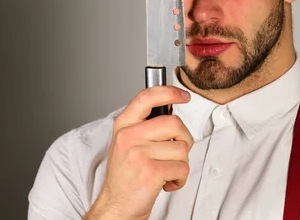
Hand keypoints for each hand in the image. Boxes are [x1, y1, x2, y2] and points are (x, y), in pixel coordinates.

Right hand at [85, 86, 192, 219]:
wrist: (116, 207)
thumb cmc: (126, 174)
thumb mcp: (127, 141)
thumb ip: (146, 123)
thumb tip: (171, 104)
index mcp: (124, 124)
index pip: (147, 97)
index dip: (170, 92)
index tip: (184, 96)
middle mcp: (128, 136)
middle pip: (174, 123)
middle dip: (184, 138)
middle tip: (176, 150)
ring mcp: (138, 154)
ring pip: (182, 148)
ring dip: (181, 163)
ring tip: (166, 170)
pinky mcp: (150, 172)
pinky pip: (182, 168)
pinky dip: (180, 178)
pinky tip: (167, 182)